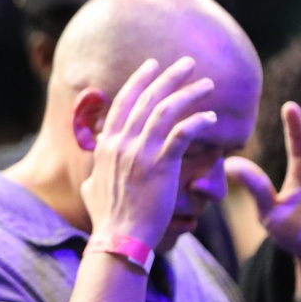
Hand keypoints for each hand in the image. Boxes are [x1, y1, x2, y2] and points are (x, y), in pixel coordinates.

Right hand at [80, 57, 217, 248]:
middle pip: (147, 99)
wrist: (119, 238)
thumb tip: (91, 174)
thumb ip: (94, 174)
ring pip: (166, 111)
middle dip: (169, 76)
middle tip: (188, 63)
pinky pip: (181, 135)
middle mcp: (122, 142)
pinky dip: (196, 122)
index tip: (153, 65)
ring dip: (188, 93)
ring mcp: (140, 152)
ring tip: (206, 83)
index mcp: (106, 144)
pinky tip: (211, 116)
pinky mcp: (160, 166)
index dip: (139, 81)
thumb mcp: (90, 188)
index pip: (123, 102)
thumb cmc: (106, 218)